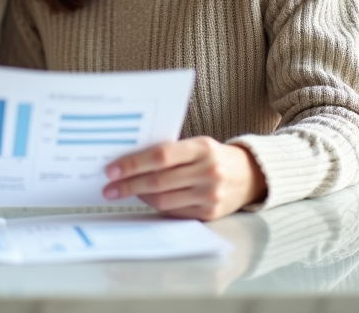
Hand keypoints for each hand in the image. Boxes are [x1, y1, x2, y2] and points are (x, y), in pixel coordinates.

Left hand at [102, 136, 266, 220]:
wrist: (249, 175)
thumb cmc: (213, 156)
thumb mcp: (197, 145)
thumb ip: (169, 151)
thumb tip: (128, 161)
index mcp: (202, 148)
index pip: (160, 156)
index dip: (133, 164)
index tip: (112, 169)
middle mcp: (209, 172)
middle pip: (159, 181)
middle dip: (129, 185)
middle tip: (109, 187)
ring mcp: (211, 195)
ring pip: (164, 200)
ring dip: (139, 197)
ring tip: (123, 193)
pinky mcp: (210, 213)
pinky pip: (174, 212)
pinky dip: (156, 206)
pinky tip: (144, 200)